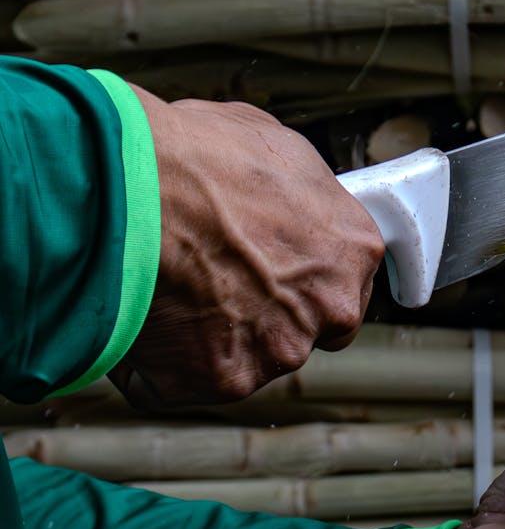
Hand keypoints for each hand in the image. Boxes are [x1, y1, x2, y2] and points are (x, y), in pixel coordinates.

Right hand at [108, 87, 383, 407]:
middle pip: (306, 329)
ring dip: (212, 335)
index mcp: (353, 249)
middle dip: (266, 315)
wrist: (127, 187)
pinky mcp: (225, 380)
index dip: (303, 278)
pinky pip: (188, 381)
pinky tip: (141, 315)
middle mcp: (330, 307)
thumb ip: (299, 195)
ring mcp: (280, 350)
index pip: (346, 285)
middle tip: (213, 279)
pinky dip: (161, 361)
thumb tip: (287, 203)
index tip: (271, 268)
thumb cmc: (194, 156)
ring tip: (167, 286)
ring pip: (249, 357)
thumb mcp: (271, 148)